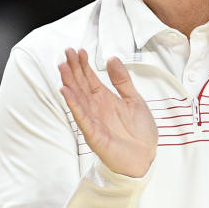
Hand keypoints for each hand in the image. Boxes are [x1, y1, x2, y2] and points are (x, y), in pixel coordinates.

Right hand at [59, 48, 156, 177]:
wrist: (146, 157)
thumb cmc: (140, 133)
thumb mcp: (134, 99)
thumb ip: (122, 80)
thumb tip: (112, 59)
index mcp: (105, 99)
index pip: (90, 78)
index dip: (84, 64)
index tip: (78, 50)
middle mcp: (96, 108)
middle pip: (81, 84)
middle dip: (74, 68)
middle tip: (67, 52)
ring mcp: (93, 120)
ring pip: (77, 98)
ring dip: (69, 82)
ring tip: (63, 66)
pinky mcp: (93, 133)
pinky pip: (81, 117)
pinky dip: (73, 104)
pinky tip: (66, 91)